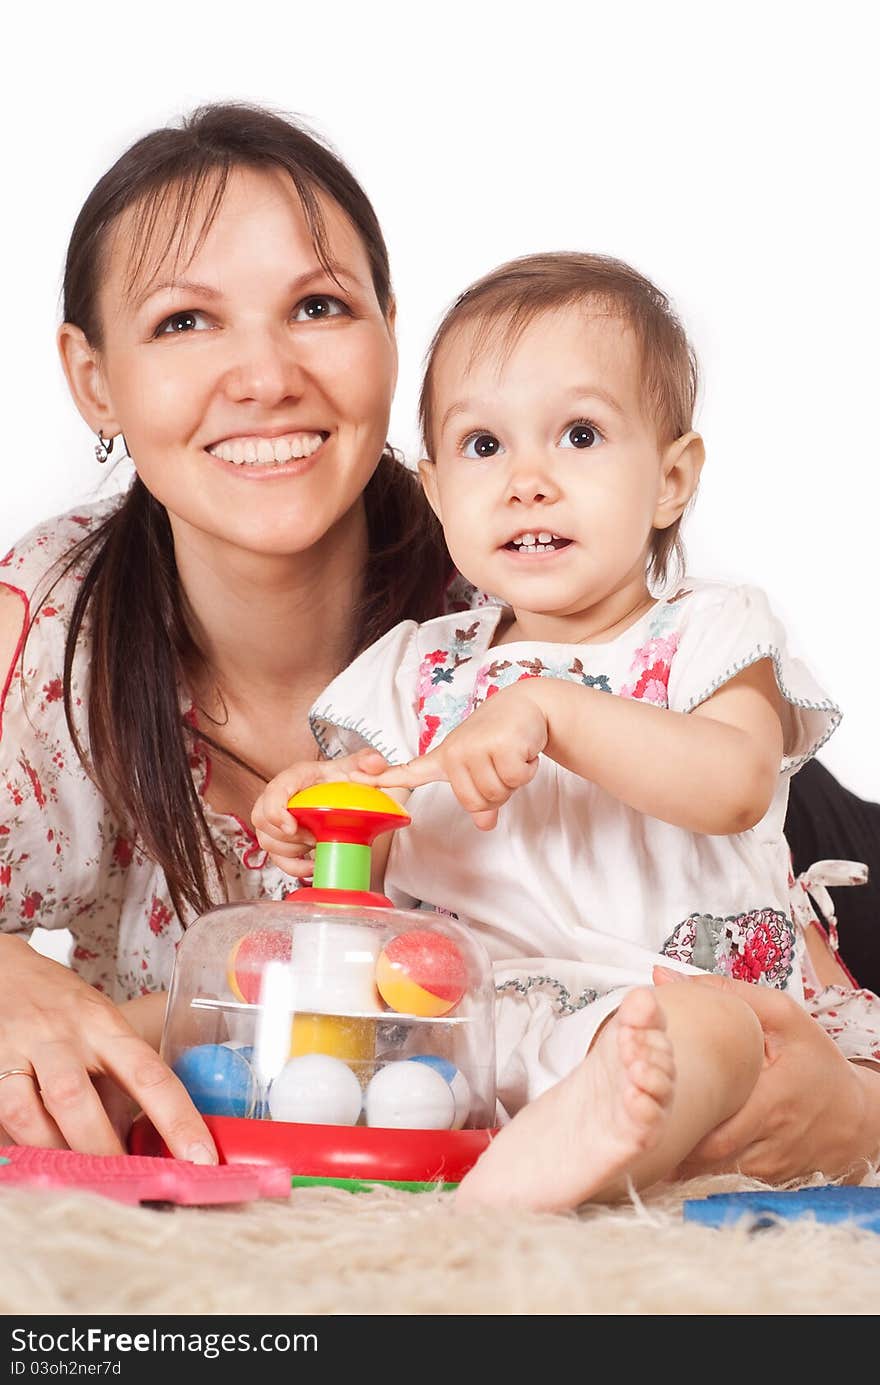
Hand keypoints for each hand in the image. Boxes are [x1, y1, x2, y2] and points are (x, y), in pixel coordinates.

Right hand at [0, 935, 216, 1161]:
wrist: (5, 969)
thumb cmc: (65, 1006)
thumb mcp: (104, 1025)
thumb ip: (120, 1075)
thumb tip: (149, 1140)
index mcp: (105, 1025)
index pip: (149, 1073)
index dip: (178, 1119)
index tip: (201, 1158)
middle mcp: (62, 1035)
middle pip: (77, 1098)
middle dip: (100, 1149)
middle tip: (123, 1180)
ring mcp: (20, 1049)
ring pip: (28, 1113)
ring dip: (54, 1151)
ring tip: (76, 1171)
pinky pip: (0, 1115)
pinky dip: (20, 1142)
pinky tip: (38, 1153)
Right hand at [252, 747, 389, 873]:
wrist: (340, 791)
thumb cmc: (339, 779)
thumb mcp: (354, 767)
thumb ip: (366, 761)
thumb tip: (375, 762)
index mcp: (295, 777)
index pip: (272, 792)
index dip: (276, 811)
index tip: (291, 827)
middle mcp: (279, 798)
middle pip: (263, 821)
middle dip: (291, 835)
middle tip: (315, 836)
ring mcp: (277, 820)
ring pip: (269, 842)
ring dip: (294, 850)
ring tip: (317, 844)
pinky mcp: (282, 840)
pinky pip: (277, 860)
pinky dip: (295, 867)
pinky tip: (313, 865)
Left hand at [361, 683, 547, 830]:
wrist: (527, 705)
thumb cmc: (500, 738)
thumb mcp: (483, 768)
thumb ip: (478, 797)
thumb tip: (485, 824)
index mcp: (445, 758)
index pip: (409, 772)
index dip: (382, 779)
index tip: (355, 778)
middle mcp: (454, 752)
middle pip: (475, 802)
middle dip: (498, 792)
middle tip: (501, 765)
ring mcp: (474, 747)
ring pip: (496, 793)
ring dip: (513, 780)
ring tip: (510, 755)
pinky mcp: (499, 744)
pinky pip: (515, 779)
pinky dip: (526, 769)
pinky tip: (522, 750)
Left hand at [653, 965, 878, 1180]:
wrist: (857, 1116)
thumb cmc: (818, 1064)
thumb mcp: (783, 1016)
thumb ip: (726, 994)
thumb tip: (666, 977)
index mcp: (772, 1100)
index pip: (717, 1125)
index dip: (680, 1119)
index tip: (648, 1100)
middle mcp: (769, 1141)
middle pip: (706, 1155)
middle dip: (671, 1140)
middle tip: (637, 1117)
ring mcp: (767, 1168)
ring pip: (710, 1172)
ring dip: (680, 1155)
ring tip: (650, 1131)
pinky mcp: (765, 1180)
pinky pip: (723, 1178)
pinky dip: (699, 1166)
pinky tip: (679, 1146)